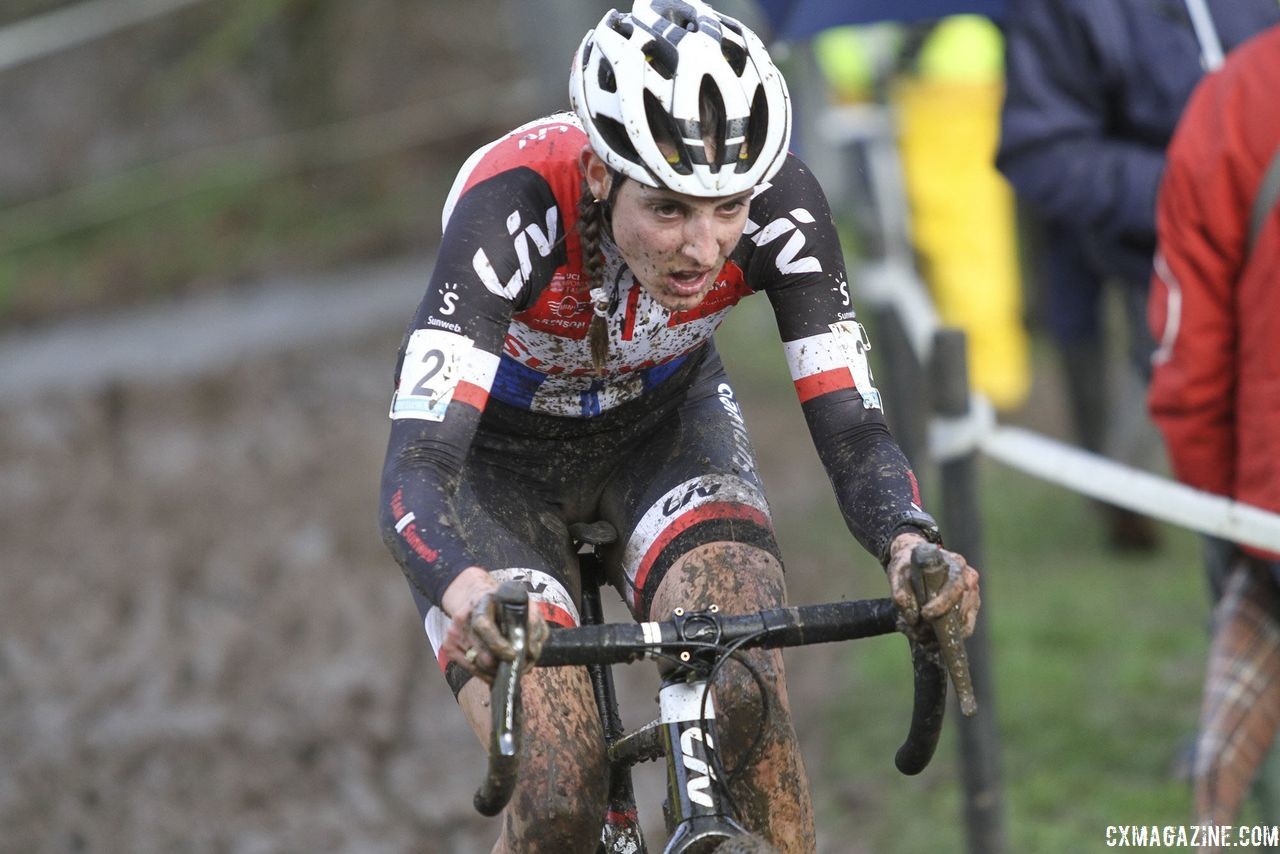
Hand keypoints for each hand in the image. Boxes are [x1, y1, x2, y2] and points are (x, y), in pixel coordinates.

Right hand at [440, 568, 548, 682]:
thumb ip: (532, 623)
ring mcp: (453, 632)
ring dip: (496, 672)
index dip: (498, 644)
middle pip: (481, 653)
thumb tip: (532, 652)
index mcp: (481, 601)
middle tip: (520, 669)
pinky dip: (485, 675)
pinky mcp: (448, 646)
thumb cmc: (502, 604)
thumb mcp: (520, 604)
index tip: (513, 655)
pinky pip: (469, 668)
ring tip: (510, 670)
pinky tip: (496, 672)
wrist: (472, 596)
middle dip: (504, 666)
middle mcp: (463, 617)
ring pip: (477, 665)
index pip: (483, 625)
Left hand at [884, 532, 980, 637]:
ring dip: (940, 633)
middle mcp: (969, 579)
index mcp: (955, 564)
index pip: (955, 587)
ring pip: (962, 622)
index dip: (942, 604)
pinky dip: (947, 636)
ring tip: (918, 633)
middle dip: (938, 625)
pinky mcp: (972, 608)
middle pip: (960, 609)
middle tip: (918, 631)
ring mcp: (972, 594)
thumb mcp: (898, 572)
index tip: (925, 614)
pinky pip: (965, 628)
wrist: (917, 563)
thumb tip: (912, 617)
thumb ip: (900, 591)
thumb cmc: (909, 565)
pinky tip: (929, 637)